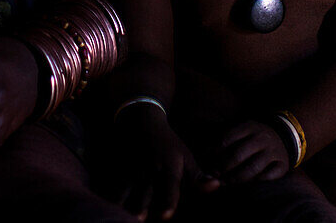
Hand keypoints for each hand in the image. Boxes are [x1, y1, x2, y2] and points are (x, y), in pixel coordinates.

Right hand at [113, 104, 218, 220]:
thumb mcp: (186, 157)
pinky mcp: (121, 173)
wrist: (142, 122)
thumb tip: (218, 186)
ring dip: (131, 208)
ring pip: (130, 196)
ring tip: (133, 220)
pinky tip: (118, 209)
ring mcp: (134, 172)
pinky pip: (117, 191)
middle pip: (148, 197)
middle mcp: (151, 171)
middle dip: (145, 211)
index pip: (169, 187)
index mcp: (170, 168)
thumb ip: (199, 177)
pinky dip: (117, 201)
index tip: (166, 216)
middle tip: (144, 221)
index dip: (168, 202)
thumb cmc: (168, 145)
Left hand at [215, 120, 289, 183]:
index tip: (208, 161)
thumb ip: (226, 138)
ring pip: (253, 168)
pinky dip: (256, 183)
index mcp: (249, 126)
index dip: (216, 152)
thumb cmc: (255, 136)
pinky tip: (247, 186)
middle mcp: (261, 138)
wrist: (284, 136)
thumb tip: (205, 152)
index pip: (228, 138)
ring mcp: (273, 151)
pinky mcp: (283, 164)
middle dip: (224, 167)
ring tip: (227, 183)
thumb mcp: (243, 129)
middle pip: (239, 154)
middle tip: (215, 175)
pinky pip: (268, 177)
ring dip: (237, 178)